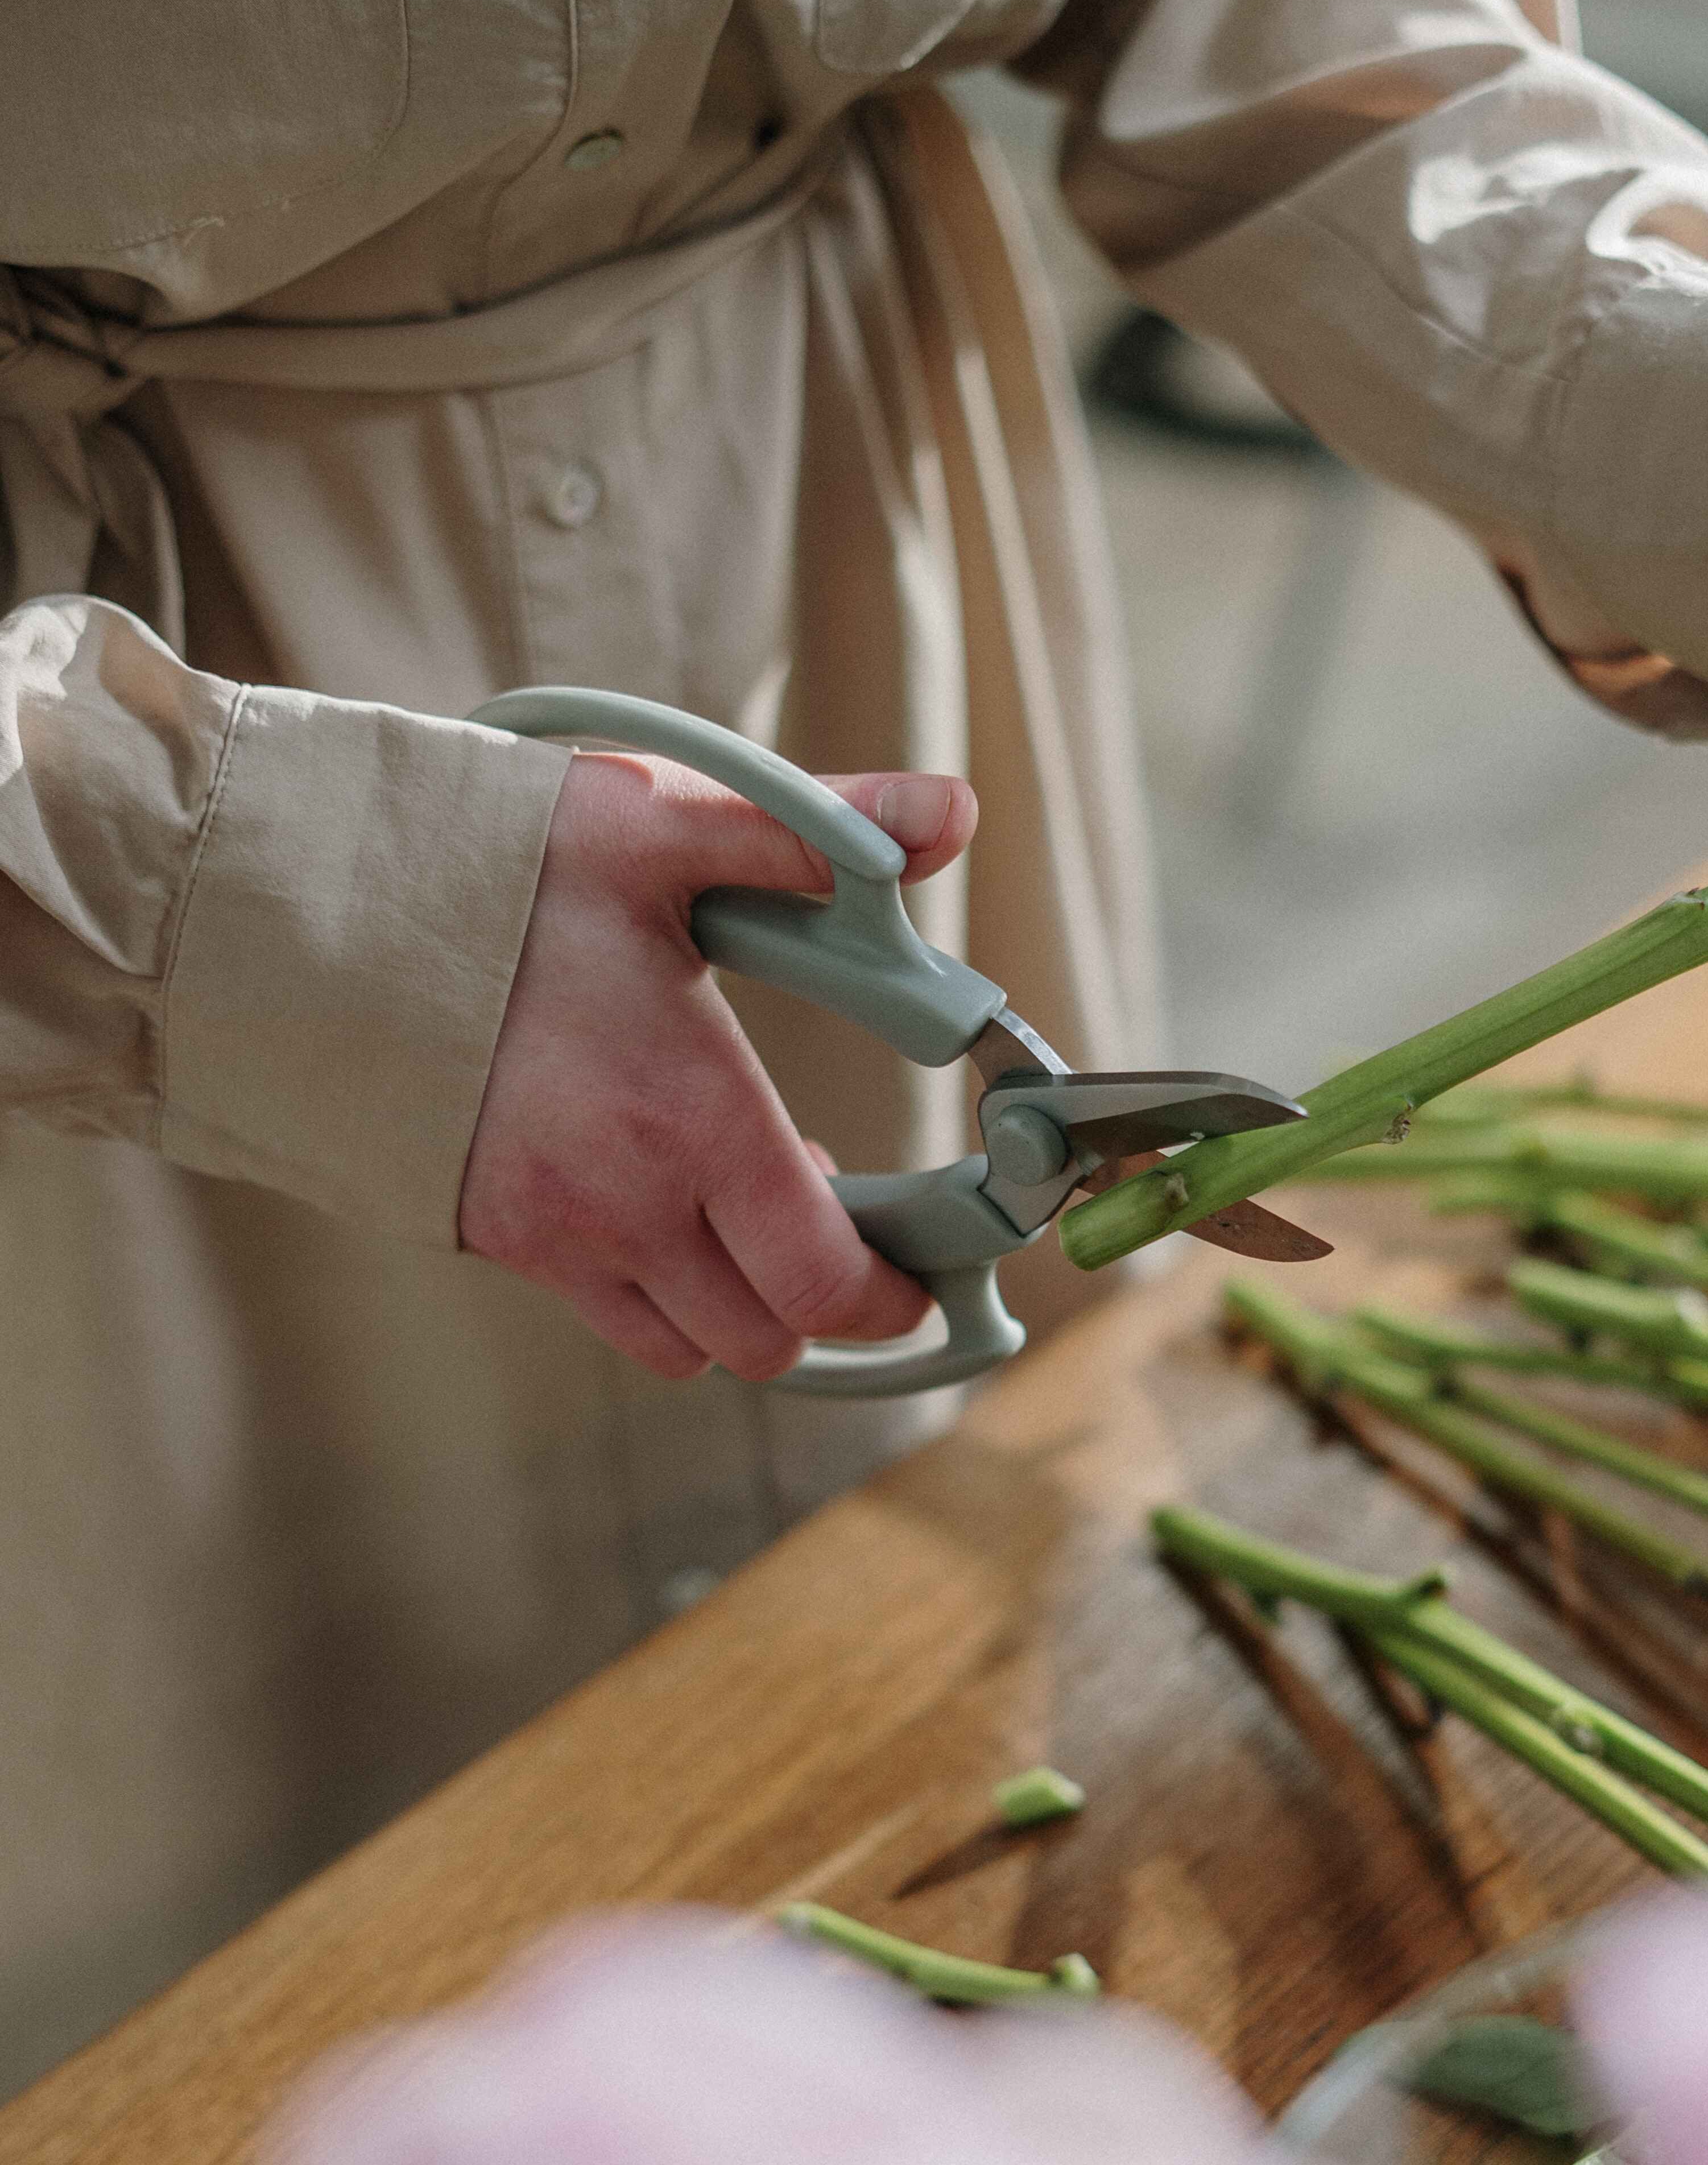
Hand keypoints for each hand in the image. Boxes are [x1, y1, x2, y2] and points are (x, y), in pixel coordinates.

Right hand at [459, 747, 978, 1378]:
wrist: (301, 917)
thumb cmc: (484, 868)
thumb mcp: (658, 825)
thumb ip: (816, 834)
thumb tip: (949, 815)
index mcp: (692, 1120)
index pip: (824, 1280)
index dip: (890, 1294)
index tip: (918, 1264)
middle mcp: (627, 1207)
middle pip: (766, 1340)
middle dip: (819, 1302)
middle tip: (836, 1219)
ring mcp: (554, 1238)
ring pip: (687, 1349)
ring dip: (736, 1306)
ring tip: (742, 1210)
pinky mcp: (494, 1240)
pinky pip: (606, 1317)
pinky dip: (657, 1296)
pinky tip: (658, 1204)